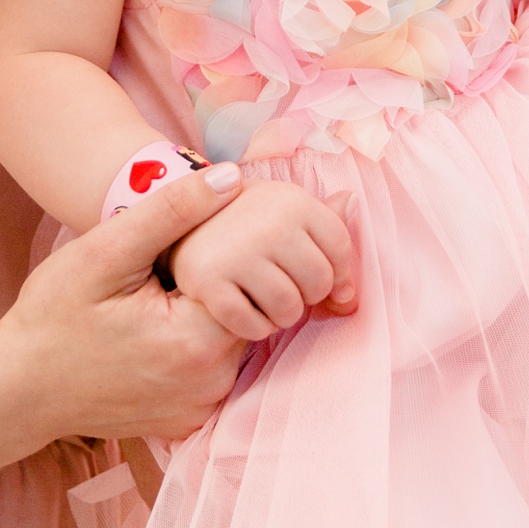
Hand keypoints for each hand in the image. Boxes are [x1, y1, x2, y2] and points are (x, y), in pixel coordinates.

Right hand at [0, 166, 252, 443]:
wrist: (19, 390)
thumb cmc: (53, 317)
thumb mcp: (105, 252)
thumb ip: (173, 211)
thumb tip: (232, 177)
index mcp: (196, 343)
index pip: (245, 276)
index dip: (221, 247)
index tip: (181, 243)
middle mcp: (211, 385)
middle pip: (242, 309)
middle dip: (213, 281)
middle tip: (162, 268)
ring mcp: (201, 407)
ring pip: (229, 337)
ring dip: (204, 312)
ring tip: (156, 297)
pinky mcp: (190, 419)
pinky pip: (211, 367)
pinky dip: (194, 345)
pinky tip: (155, 330)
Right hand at [170, 179, 356, 341]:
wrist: (174, 227)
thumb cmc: (242, 224)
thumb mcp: (282, 209)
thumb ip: (322, 220)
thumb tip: (354, 220)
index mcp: (291, 200)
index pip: (340, 248)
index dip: (338, 271)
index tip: (319, 277)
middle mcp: (268, 223)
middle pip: (319, 282)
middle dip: (309, 295)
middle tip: (286, 287)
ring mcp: (236, 252)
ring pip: (289, 309)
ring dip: (282, 315)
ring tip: (265, 299)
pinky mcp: (207, 283)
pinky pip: (253, 326)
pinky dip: (255, 327)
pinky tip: (245, 311)